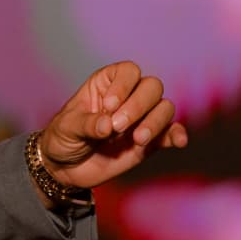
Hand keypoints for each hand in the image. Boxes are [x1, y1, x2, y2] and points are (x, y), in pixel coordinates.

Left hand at [37, 61, 187, 194]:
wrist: (66, 169)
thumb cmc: (63, 138)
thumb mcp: (67, 128)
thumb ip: (87, 125)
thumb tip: (108, 125)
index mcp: (105, 85)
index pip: (128, 71)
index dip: (123, 85)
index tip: (108, 106)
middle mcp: (127, 98)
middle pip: (152, 86)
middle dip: (138, 105)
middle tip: (118, 127)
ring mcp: (141, 120)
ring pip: (165, 107)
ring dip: (155, 122)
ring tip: (137, 140)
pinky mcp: (150, 143)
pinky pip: (171, 133)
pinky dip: (177, 135)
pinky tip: (177, 141)